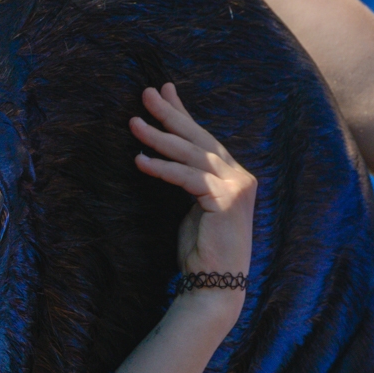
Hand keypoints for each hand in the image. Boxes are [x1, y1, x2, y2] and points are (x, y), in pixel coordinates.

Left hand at [129, 83, 255, 291]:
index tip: (164, 90)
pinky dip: (162, 168)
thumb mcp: (190, 204)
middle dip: (171, 114)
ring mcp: (237, 186)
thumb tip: (167, 154)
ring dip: (159, 138)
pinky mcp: (227, 199)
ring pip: (191, 154)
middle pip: (199, 138)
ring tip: (133, 123)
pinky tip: (139, 160)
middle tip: (146, 93)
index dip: (182, 113)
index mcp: (232, 174)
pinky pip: (187, 177)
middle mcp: (240, 176)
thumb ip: (187, 178)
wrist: (215, 282)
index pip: (202, 138)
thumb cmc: (200, 248)